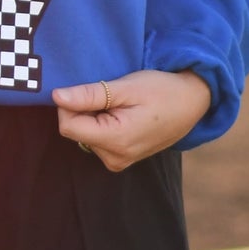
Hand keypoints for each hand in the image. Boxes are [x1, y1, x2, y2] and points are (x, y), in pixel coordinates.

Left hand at [53, 69, 211, 171]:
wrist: (192, 103)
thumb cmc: (161, 90)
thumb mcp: (125, 88)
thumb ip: (90, 95)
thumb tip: (57, 97)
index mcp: (115, 141)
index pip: (67, 125)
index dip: (71, 103)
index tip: (91, 90)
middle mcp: (114, 158)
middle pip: (75, 130)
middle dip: (85, 109)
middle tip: (112, 97)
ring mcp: (118, 162)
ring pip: (84, 134)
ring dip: (94, 116)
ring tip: (121, 105)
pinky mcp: (121, 159)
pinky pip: (96, 140)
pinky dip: (102, 124)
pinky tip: (122, 114)